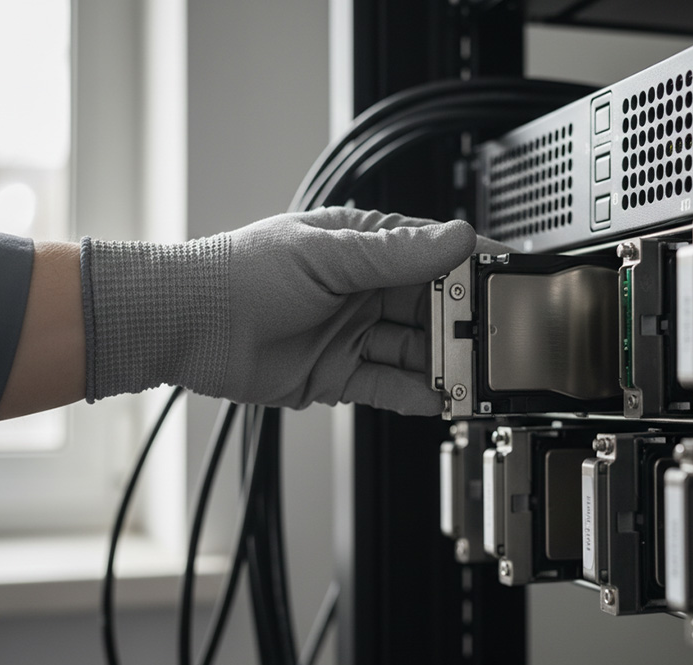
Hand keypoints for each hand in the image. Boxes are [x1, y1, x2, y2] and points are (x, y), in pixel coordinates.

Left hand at [84, 207, 476, 414]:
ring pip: (412, 351)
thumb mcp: (327, 255)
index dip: (469, 268)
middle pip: (428, 309)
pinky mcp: (336, 375)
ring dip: (441, 364)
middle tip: (490, 341)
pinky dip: (413, 394)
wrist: (186, 325)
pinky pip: (386, 386)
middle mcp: (361, 290)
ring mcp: (351, 334)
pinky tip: (438, 399)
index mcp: (363, 248)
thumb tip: (456, 238)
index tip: (505, 281)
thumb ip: (395, 254)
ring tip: (469, 377)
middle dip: (460, 326)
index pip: (431, 255)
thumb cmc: (241, 273)